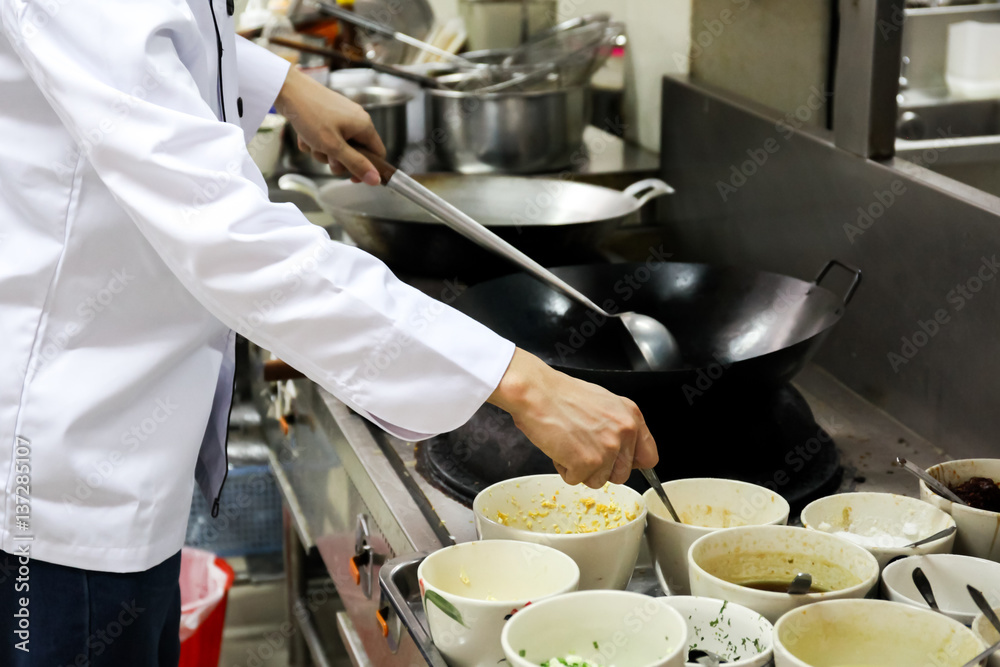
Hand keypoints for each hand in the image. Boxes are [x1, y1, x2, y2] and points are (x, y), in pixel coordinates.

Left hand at [274, 67, 385, 184]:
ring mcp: (342, 116)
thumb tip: (376, 180)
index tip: (351, 177)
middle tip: (325, 156)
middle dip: (337, 160)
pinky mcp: (329, 115)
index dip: (367, 169)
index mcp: (364, 126)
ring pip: (338, 147)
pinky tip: (304, 134)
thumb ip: (355, 164)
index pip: (378, 154)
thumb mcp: (333, 146)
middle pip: (355, 153)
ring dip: (322, 151)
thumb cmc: (310, 115)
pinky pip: (326, 137)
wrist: (287, 90)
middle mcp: (357, 120)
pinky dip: (315, 140)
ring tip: (311, 142)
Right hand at [487, 348, 658, 487]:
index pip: (649, 457)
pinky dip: (563, 469)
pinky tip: (558, 447)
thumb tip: (625, 451)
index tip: (618, 463)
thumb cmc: (561, 395)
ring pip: (599, 481)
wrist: (537, 392)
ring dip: (581, 469)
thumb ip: (619, 426)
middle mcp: (624, 433)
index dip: (631, 464)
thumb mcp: (604, 403)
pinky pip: (576, 480)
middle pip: (622, 475)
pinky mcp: (587, 462)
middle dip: (601, 468)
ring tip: (568, 444)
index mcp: (631, 416)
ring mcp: (607, 449)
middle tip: (582, 448)